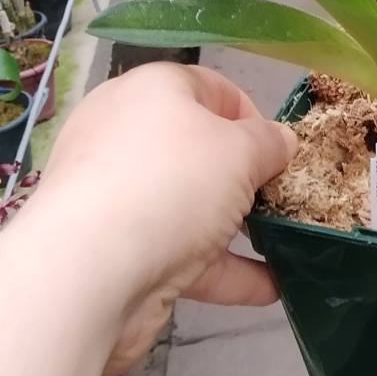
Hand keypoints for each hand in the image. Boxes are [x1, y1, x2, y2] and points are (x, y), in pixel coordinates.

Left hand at [17, 63, 297, 374]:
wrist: (88, 272)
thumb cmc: (172, 183)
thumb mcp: (241, 150)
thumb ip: (269, 143)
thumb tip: (280, 142)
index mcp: (150, 92)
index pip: (211, 88)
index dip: (253, 117)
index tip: (280, 152)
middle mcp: (127, 137)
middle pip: (199, 151)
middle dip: (247, 178)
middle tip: (284, 199)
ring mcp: (119, 198)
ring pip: (191, 205)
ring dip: (239, 227)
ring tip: (287, 246)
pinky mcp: (118, 252)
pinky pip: (180, 252)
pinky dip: (223, 269)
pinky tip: (269, 287)